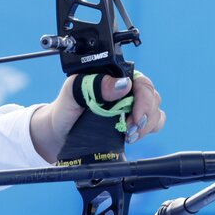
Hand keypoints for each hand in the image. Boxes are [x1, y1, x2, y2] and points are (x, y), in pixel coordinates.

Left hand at [29, 70, 164, 161]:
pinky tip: (131, 137)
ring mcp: (131, 107)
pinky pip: (153, 124)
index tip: (134, 117)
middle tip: (128, 130)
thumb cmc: (64, 108)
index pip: (141, 82)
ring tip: (127, 135)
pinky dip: (148, 130)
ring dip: (146, 126)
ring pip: (155, 112)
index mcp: (114, 77)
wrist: (59, 132)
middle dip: (145, 115)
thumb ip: (94, 84)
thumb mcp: (72, 91)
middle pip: (152, 97)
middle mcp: (126, 90)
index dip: (143, 99)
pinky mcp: (133, 123)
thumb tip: (122, 84)